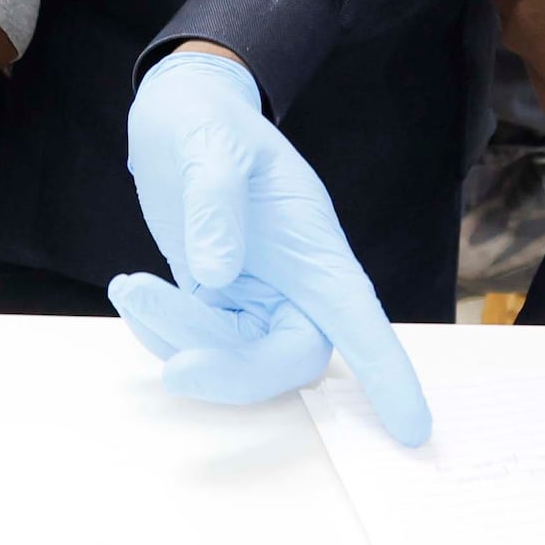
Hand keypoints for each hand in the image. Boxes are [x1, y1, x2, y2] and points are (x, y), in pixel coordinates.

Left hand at [109, 47, 431, 445]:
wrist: (179, 115)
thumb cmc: (210, 122)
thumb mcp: (213, 145)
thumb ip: (216, 203)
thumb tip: (215, 273)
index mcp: (315, 246)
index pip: (360, 318)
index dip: (388, 374)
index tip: (413, 430)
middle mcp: (294, 282)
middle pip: (287, 359)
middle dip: (231, 372)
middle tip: (174, 369)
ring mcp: (255, 296)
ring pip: (233, 357)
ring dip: (179, 340)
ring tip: (131, 287)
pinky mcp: (217, 303)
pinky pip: (196, 344)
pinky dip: (161, 332)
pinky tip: (134, 292)